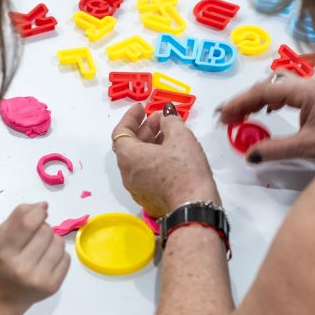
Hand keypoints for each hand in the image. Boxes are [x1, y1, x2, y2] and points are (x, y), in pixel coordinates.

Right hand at [0, 203, 69, 313]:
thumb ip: (18, 217)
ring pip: (59, 243)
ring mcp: (39, 279)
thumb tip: (43, 206)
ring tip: (41, 249)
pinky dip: (59, 255)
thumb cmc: (0, 264)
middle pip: (47, 231)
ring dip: (52, 240)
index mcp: (5, 253)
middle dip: (43, 228)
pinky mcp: (53, 287)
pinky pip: (67, 258)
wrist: (1, 298)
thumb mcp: (0, 238)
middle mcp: (22, 268)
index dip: (38, 212)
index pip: (28, 224)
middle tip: (34, 238)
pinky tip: (46, 261)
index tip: (41, 211)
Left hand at [112, 103, 220, 217]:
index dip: (131, 117)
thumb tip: (166, 115)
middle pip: (130, 145)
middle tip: (162, 119)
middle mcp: (128, 174)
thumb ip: (170, 120)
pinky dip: (156, 160)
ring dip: (152, 144)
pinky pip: (148, 173)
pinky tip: (174, 155)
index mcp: (128, 157)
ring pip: (140, 160)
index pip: (121, 131)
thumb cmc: (185, 169)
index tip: (142, 107)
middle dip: (145, 129)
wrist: (193, 207)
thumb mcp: (180, 136)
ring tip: (171, 135)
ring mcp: (138, 189)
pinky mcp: (150, 198)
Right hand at [219, 73, 314, 161]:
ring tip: (243, 115)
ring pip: (277, 87)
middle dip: (246, 100)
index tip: (225, 115)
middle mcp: (308, 86)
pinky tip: (269, 112)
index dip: (240, 102)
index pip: (263, 91)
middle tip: (229, 117)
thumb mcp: (307, 146)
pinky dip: (271, 101)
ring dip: (258, 99)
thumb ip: (276, 149)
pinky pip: (287, 93)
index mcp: (304, 91)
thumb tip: (251, 154)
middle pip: (268, 85)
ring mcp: (314, 92)